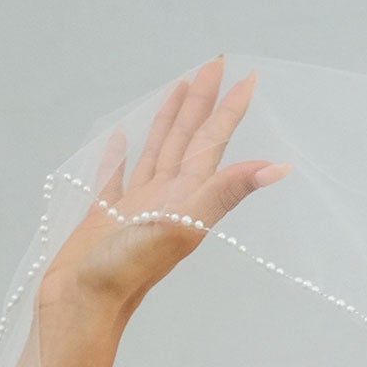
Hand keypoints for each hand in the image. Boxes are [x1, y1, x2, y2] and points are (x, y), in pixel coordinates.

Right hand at [37, 55, 289, 322]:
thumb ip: (229, 190)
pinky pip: (116, 173)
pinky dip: (120, 154)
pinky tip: (121, 136)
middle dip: (203, 101)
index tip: (249, 76)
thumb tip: (280, 168)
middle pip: (189, 137)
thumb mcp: (185, 222)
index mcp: (188, 193)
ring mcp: (138, 204)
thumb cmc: (130, 267)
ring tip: (179, 88)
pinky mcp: (107, 212)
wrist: (86, 302)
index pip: (214, 140)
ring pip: (158, 150)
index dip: (231, 108)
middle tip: (215, 63)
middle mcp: (168, 196)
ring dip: (169, 120)